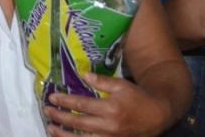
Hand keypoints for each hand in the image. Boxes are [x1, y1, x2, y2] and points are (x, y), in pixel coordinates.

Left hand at [44, 72, 170, 136]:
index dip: (65, 101)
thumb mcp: (121, 85)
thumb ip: (101, 81)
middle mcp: (108, 126)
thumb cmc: (138, 98)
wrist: (158, 116)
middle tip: (46, 111)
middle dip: (60, 117)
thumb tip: (82, 74)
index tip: (52, 97)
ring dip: (64, 135)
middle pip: (78, 123)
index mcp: (110, 109)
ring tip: (50, 128)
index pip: (81, 105)